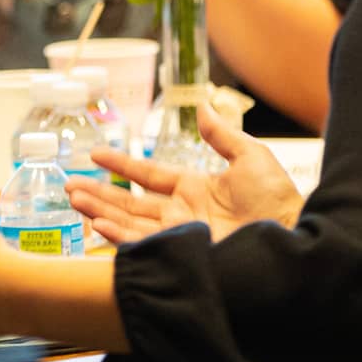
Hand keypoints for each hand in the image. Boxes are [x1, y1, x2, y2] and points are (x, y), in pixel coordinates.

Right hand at [68, 107, 301, 244]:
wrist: (291, 232)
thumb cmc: (278, 198)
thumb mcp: (250, 156)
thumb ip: (222, 135)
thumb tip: (204, 107)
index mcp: (194, 189)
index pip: (148, 175)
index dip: (122, 165)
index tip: (95, 155)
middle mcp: (181, 213)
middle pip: (130, 202)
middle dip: (99, 193)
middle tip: (69, 187)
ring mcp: (178, 235)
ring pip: (128, 222)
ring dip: (100, 211)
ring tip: (74, 201)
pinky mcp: (180, 254)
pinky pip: (141, 244)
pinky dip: (118, 236)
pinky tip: (98, 225)